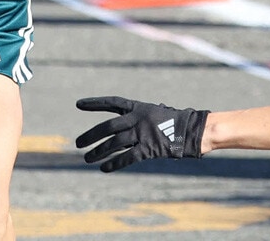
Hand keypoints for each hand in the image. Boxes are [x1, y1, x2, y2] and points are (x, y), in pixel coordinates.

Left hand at [76, 96, 209, 171]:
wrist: (192, 130)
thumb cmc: (173, 120)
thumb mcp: (153, 112)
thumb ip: (137, 118)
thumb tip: (123, 125)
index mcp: (137, 107)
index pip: (111, 102)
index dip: (95, 103)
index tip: (78, 104)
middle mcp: (136, 119)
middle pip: (108, 127)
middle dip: (91, 135)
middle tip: (77, 143)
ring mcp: (142, 133)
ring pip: (114, 144)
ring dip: (99, 152)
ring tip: (86, 159)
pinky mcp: (148, 149)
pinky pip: (127, 157)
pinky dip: (114, 163)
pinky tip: (104, 168)